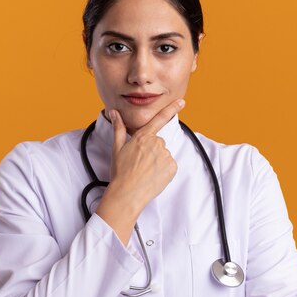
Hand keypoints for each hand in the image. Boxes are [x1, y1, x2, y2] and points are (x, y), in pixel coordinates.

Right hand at [96, 99, 184, 243]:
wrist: (127, 194)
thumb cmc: (120, 172)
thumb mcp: (117, 148)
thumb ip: (118, 128)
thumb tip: (114, 112)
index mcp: (143, 137)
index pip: (159, 119)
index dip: (172, 109)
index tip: (182, 101)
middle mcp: (156, 143)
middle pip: (158, 143)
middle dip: (151, 150)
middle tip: (140, 163)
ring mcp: (165, 155)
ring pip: (164, 154)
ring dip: (157, 161)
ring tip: (145, 172)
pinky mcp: (172, 167)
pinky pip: (170, 165)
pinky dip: (163, 170)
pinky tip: (153, 176)